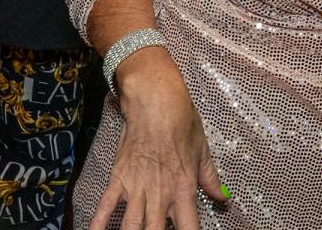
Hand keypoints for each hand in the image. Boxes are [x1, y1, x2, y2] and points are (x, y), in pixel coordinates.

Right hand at [91, 56, 226, 229]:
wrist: (157, 104)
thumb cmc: (182, 124)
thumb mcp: (203, 151)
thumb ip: (210, 178)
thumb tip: (223, 197)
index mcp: (184, 189)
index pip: (189, 228)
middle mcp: (160, 195)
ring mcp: (137, 189)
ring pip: (130, 227)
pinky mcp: (118, 180)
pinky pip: (105, 208)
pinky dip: (98, 225)